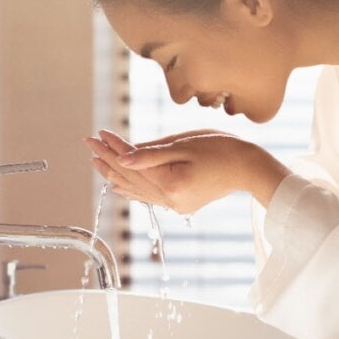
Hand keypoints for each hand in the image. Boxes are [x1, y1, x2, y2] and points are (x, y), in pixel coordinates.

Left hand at [84, 129, 289, 213]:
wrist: (249, 168)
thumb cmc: (222, 148)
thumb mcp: (185, 144)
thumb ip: (152, 154)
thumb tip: (122, 157)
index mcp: (172, 183)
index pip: (133, 164)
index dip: (114, 148)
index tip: (99, 134)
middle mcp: (171, 199)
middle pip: (132, 179)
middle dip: (109, 160)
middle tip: (90, 143)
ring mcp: (176, 205)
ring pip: (137, 190)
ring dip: (115, 175)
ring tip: (96, 161)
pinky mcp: (181, 204)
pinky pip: (149, 196)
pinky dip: (132, 189)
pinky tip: (116, 185)